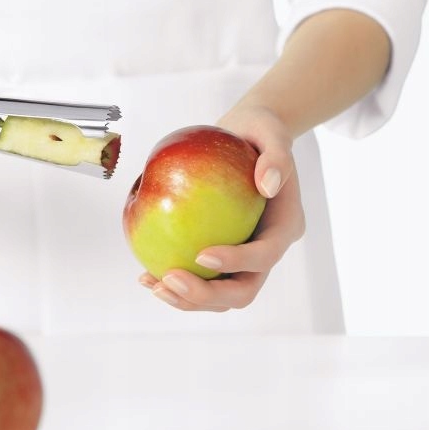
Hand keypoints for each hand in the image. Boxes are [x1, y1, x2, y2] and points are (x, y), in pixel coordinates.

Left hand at [139, 106, 305, 311]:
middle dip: (207, 294)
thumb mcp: (271, 131)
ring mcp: (243, 257)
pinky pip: (198, 275)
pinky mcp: (220, 254)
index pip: (265, 255)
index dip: (237, 261)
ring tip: (152, 284)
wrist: (246, 136)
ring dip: (187, 298)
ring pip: (219, 293)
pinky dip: (174, 281)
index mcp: (284, 226)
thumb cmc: (259, 131)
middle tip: (169, 279)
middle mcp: (266, 249)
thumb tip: (268, 184)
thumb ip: (277, 155)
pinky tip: (145, 276)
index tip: (201, 254)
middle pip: (243, 289)